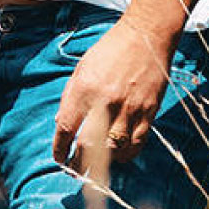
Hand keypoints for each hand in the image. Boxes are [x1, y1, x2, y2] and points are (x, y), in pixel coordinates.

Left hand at [52, 21, 177, 170]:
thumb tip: (62, 125)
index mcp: (84, 91)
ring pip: (114, 149)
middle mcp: (105, 103)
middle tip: (75, 171)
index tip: (59, 158)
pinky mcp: (149, 111)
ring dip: (104, 163)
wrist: (145, 37)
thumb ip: (70, 98)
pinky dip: (127, 154)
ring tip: (97, 167)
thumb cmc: (109, 51)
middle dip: (79, 164)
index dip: (60, 149)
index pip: (66, 129)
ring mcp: (130, 108)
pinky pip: (137, 143)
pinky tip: (119, 156)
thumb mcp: (80, 70)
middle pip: (89, 146)